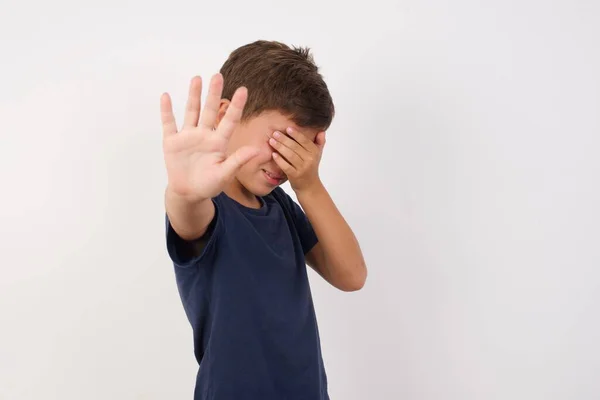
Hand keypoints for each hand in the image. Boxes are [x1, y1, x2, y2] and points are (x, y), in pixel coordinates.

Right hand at [161, 74, 259, 200]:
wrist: (189, 193)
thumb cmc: (209, 185)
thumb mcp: (225, 175)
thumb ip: (237, 161)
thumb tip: (256, 150)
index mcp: (218, 143)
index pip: (229, 120)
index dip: (236, 106)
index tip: (243, 90)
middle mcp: (204, 135)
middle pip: (209, 110)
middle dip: (213, 93)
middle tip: (218, 75)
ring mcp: (188, 137)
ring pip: (191, 112)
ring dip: (193, 96)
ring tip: (197, 78)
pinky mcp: (172, 142)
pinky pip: (169, 123)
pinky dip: (166, 110)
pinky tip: (166, 96)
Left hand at [268, 127, 325, 192]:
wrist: (309, 186)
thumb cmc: (311, 168)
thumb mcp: (318, 155)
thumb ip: (320, 142)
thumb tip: (321, 130)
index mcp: (314, 152)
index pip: (305, 141)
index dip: (296, 134)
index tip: (287, 128)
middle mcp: (309, 160)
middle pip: (295, 147)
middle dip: (284, 139)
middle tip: (275, 133)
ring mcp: (302, 168)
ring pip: (290, 155)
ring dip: (280, 147)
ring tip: (272, 141)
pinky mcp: (295, 175)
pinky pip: (286, 166)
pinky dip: (279, 160)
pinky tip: (273, 154)